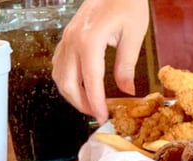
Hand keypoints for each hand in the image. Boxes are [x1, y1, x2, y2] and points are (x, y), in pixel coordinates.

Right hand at [52, 0, 150, 122]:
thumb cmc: (127, 2)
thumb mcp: (134, 35)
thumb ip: (127, 65)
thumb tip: (127, 91)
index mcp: (90, 41)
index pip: (90, 81)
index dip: (96, 103)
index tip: (102, 117)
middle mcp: (73, 40)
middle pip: (68, 82)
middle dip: (81, 103)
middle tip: (98, 114)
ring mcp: (67, 37)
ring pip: (59, 75)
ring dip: (72, 93)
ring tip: (90, 104)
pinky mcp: (67, 36)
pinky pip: (59, 63)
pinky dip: (66, 79)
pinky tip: (80, 86)